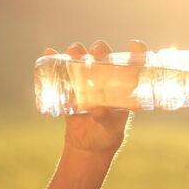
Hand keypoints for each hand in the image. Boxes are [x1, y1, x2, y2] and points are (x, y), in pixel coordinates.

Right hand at [43, 39, 147, 153]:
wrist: (88, 144)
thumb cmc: (107, 135)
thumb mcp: (111, 129)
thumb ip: (106, 120)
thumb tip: (97, 110)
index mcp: (123, 87)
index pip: (133, 65)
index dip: (137, 52)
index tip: (134, 44)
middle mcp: (106, 79)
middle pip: (104, 57)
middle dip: (100, 49)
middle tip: (96, 50)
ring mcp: (87, 81)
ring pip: (83, 60)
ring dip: (78, 51)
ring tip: (73, 51)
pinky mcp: (71, 87)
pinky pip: (63, 71)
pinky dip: (56, 59)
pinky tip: (51, 52)